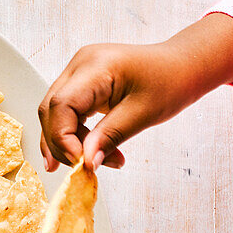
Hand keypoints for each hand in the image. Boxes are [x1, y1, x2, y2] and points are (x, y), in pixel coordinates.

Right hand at [38, 13, 232, 170]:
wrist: (181, 66)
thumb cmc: (170, 81)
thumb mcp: (142, 113)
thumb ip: (109, 137)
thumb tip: (85, 162)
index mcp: (96, 66)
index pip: (61, 106)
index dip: (63, 139)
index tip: (80, 163)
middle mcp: (80, 64)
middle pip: (51, 110)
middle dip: (61, 144)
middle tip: (82, 167)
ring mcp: (78, 71)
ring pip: (53, 113)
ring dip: (64, 142)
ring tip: (84, 164)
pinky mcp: (80, 82)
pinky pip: (64, 111)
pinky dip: (70, 134)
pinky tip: (78, 153)